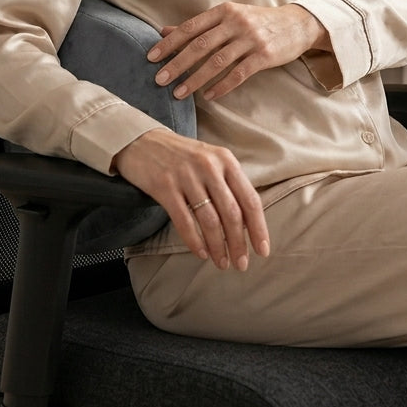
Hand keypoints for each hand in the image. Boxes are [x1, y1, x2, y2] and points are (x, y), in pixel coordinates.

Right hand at [112, 127, 268, 270]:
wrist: (143, 141)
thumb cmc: (183, 156)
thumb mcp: (211, 160)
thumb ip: (229, 184)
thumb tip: (247, 223)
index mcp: (226, 160)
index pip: (249, 199)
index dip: (258, 228)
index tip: (262, 250)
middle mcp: (209, 167)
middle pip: (231, 213)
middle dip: (238, 243)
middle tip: (241, 265)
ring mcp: (186, 176)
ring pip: (209, 220)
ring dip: (218, 247)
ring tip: (222, 263)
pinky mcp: (165, 187)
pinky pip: (184, 221)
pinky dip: (195, 242)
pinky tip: (201, 253)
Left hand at [147, 2, 329, 101]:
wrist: (296, 24)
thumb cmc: (257, 21)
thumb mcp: (229, 17)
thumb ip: (198, 26)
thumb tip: (164, 31)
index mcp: (224, 11)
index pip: (190, 27)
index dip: (169, 43)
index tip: (151, 57)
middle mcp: (236, 22)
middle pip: (200, 45)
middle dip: (177, 64)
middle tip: (158, 79)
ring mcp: (251, 39)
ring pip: (217, 62)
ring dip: (195, 79)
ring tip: (178, 93)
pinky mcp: (264, 55)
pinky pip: (238, 74)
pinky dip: (222, 86)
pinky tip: (209, 96)